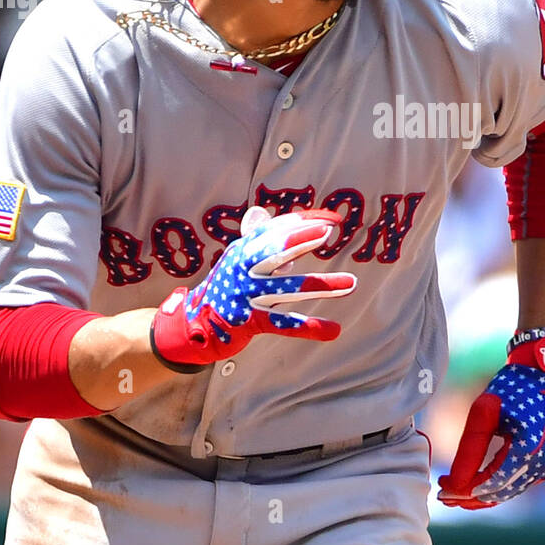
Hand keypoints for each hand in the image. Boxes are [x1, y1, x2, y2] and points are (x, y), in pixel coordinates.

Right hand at [150, 205, 355, 370]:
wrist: (193, 324)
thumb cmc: (224, 287)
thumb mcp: (238, 259)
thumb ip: (257, 238)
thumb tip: (268, 214)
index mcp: (244, 250)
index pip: (276, 230)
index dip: (304, 223)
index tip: (332, 220)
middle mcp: (243, 268)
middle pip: (273, 250)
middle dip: (300, 239)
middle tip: (327, 231)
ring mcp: (246, 295)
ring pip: (287, 288)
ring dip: (321, 285)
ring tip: (351, 283)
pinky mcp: (248, 321)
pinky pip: (283, 323)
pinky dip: (309, 327)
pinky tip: (333, 330)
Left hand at [437, 330, 544, 507]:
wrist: (542, 373)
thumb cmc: (510, 387)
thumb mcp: (483, 412)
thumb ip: (469, 450)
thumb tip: (454, 484)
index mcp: (528, 449)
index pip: (489, 483)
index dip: (462, 490)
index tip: (441, 489)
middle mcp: (542, 462)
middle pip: (499, 492)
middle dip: (469, 496)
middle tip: (443, 493)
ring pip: (508, 491)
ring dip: (481, 494)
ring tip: (455, 491)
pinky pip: (518, 482)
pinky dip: (497, 486)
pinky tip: (476, 483)